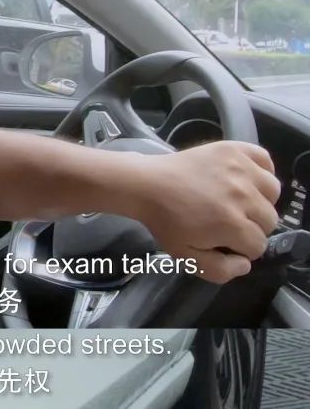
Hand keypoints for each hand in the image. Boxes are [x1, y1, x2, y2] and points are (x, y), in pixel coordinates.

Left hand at [135, 141, 280, 283]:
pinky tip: (245, 178)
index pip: (259, 245)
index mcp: (231, 224)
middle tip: (228, 220)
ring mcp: (240, 169)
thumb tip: (246, 264)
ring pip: (272, 192)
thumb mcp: (186, 256)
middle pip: (269, 220)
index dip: (242, 247)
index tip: (225, 240)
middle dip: (252, 226)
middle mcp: (242, 195)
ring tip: (238, 200)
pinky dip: (261, 169)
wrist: (146, 185)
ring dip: (260, 200)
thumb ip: (220, 271)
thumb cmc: (165, 221)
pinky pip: (265, 159)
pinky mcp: (234, 149)